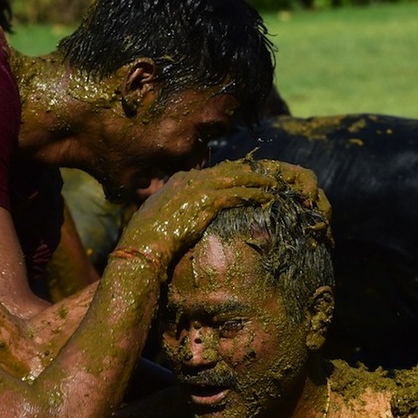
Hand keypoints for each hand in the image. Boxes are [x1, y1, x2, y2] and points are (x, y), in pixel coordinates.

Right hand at [117, 158, 323, 268]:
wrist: (142, 247)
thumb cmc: (147, 240)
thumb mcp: (156, 219)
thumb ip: (172, 212)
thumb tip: (181, 220)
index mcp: (176, 182)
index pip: (210, 173)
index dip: (229, 174)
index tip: (243, 176)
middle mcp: (188, 180)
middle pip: (226, 170)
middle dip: (247, 172)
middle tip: (266, 174)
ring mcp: (198, 188)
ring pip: (236, 178)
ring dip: (257, 180)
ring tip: (274, 182)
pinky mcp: (207, 202)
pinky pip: (238, 194)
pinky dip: (255, 194)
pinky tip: (268, 197)